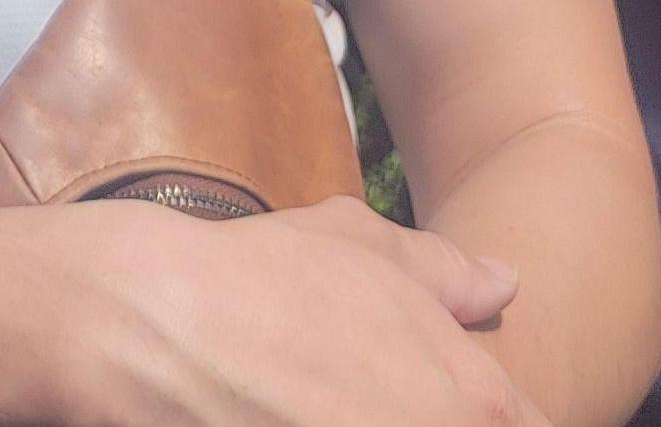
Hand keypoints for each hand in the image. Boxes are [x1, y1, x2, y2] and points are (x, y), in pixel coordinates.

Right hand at [66, 197, 537, 426]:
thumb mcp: (362, 250)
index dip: (492, 424)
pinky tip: (284, 426)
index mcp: (478, 406)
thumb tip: (504, 283)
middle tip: (352, 405)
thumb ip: (448, 275)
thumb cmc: (264, 281)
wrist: (157, 328)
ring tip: (311, 417)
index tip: (438, 409)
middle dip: (429, 426)